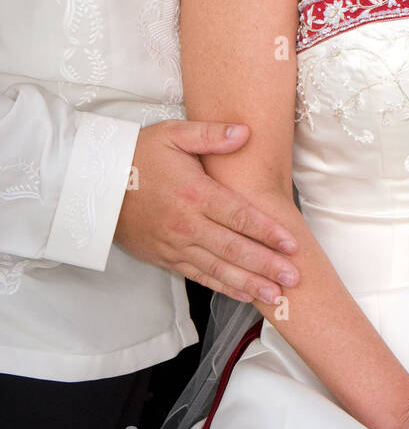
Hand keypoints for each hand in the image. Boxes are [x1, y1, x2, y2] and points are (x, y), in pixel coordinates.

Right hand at [114, 120, 298, 302]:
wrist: (95, 184)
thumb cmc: (138, 155)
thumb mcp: (173, 134)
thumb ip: (210, 134)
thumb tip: (245, 132)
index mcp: (194, 193)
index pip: (238, 217)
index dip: (267, 231)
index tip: (292, 243)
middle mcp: (187, 224)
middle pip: (233, 249)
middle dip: (266, 265)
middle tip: (294, 278)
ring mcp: (175, 245)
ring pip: (219, 269)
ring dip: (249, 284)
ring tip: (276, 296)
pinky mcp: (165, 257)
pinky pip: (199, 275)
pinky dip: (223, 287)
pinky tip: (245, 294)